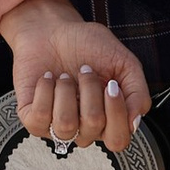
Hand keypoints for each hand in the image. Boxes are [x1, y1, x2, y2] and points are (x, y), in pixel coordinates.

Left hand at [7, 0, 150, 149]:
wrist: (52, 30)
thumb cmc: (88, 46)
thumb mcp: (124, 63)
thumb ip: (138, 93)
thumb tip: (135, 122)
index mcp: (108, 120)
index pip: (118, 140)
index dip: (116, 112)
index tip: (111, 84)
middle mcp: (83, 128)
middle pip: (93, 126)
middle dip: (90, 90)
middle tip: (85, 71)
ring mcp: (56, 126)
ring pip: (65, 125)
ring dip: (66, 91)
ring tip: (64, 75)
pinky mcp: (32, 119)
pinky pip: (39, 118)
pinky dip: (44, 91)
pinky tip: (48, 78)